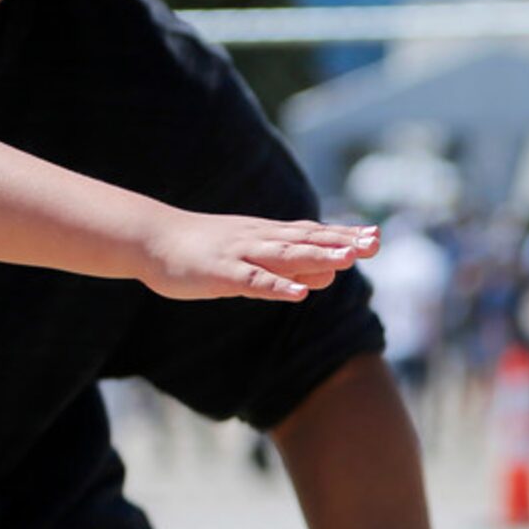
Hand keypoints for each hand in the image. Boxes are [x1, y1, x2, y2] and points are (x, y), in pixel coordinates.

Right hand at [143, 215, 377, 301]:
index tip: (376, 236)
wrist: (152, 239)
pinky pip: (252, 282)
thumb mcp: (252, 259)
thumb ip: (290, 268)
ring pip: (284, 256)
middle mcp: (259, 240)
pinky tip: (299, 295)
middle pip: (306, 240)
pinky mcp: (221, 274)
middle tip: (375, 242)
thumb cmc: (203, 252)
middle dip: (341, 242)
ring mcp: (240, 255)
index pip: (313, 233)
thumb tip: (329, 275)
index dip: (344, 235)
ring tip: (348, 260)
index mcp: (267, 236)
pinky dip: (276, 287)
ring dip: (316, 257)